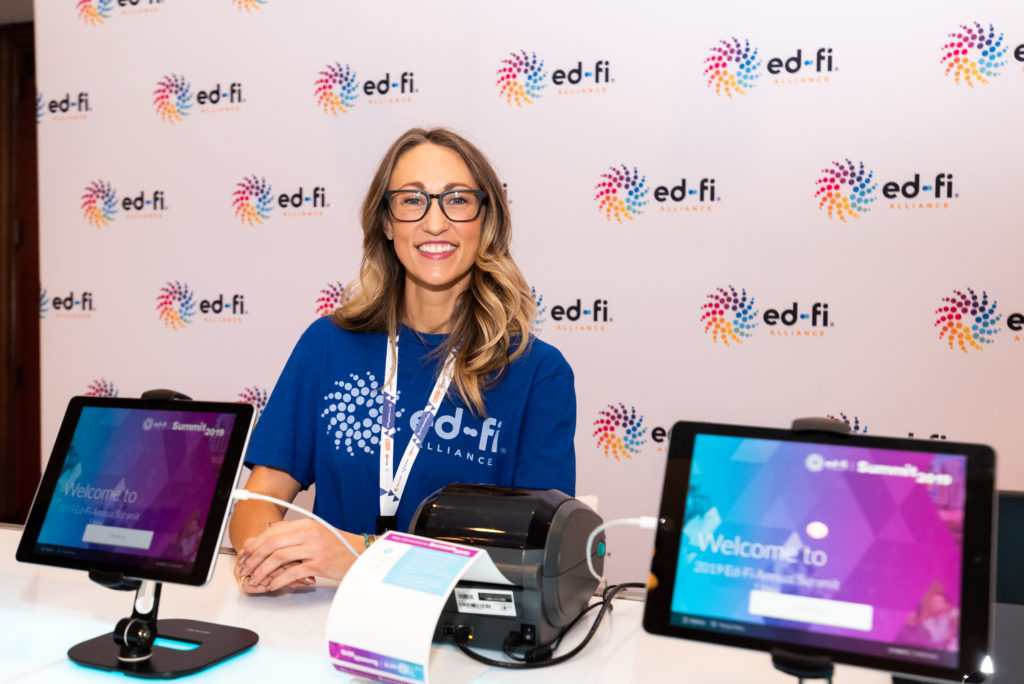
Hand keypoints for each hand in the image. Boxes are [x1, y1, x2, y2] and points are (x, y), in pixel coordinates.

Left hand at [235, 519, 361, 592]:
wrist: (362, 554)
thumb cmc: (339, 546)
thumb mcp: (316, 534)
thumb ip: (295, 534)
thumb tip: (270, 536)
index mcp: (307, 524)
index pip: (273, 531)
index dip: (257, 543)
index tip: (248, 554)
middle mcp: (310, 533)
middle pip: (273, 542)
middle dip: (256, 556)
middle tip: (248, 568)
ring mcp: (315, 548)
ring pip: (279, 557)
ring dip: (263, 569)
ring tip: (257, 578)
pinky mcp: (319, 564)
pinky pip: (292, 572)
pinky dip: (279, 580)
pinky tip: (273, 585)